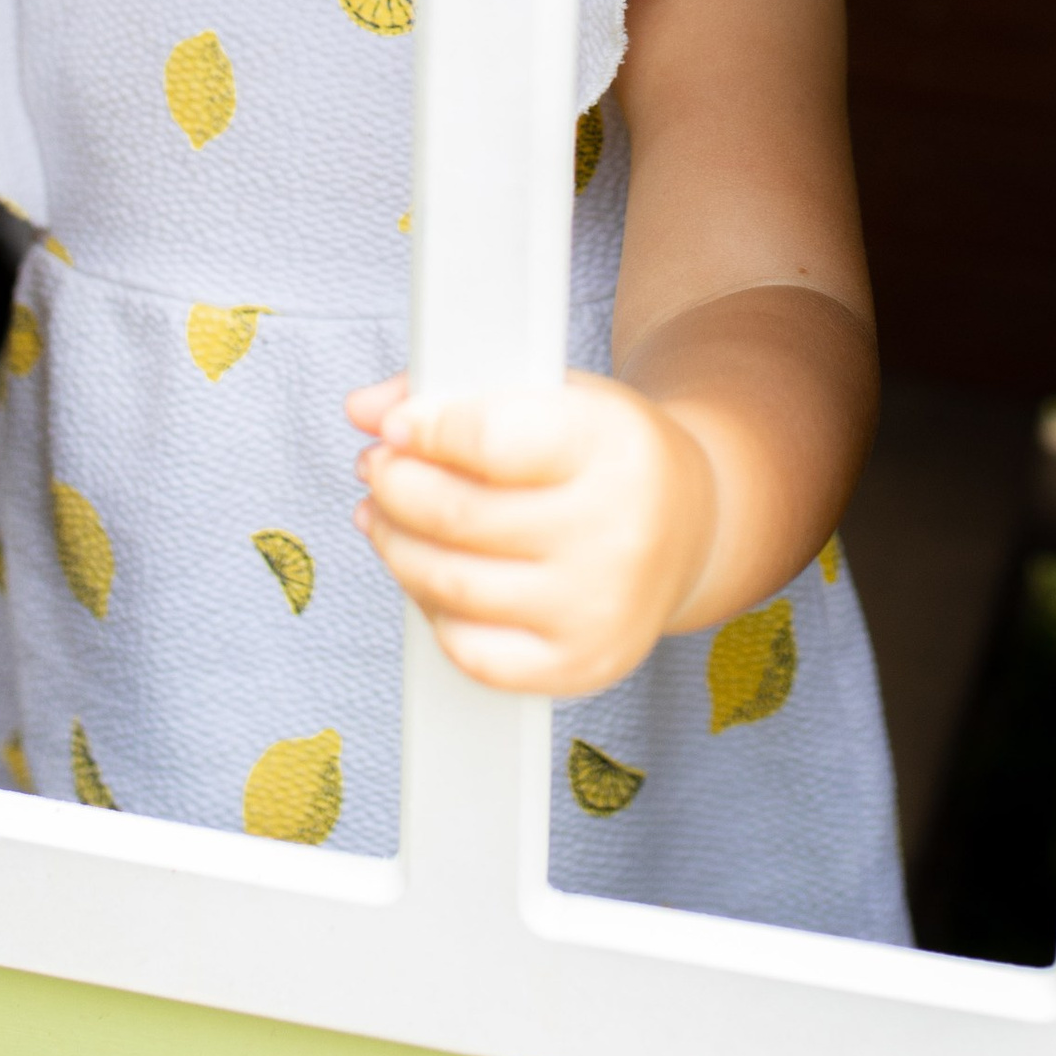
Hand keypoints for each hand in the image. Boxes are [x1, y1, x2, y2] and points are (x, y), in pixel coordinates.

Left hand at [345, 371, 717, 696]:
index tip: (396, 425)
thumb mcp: (552, 392)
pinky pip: (471, 653)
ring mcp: (598, 609)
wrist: (691, 526)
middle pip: (458, 516)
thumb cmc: (604, 452)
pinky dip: (433, 613)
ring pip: (451, 584)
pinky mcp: (581, 665)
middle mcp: (615, 533)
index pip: (492, 440)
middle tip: (379, 466)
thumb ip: (456, 390)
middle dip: (395, 486)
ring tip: (385, 515)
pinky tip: (430, 576)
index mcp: (611, 447)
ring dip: (396, 545)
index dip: (426, 430)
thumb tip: (363, 407)